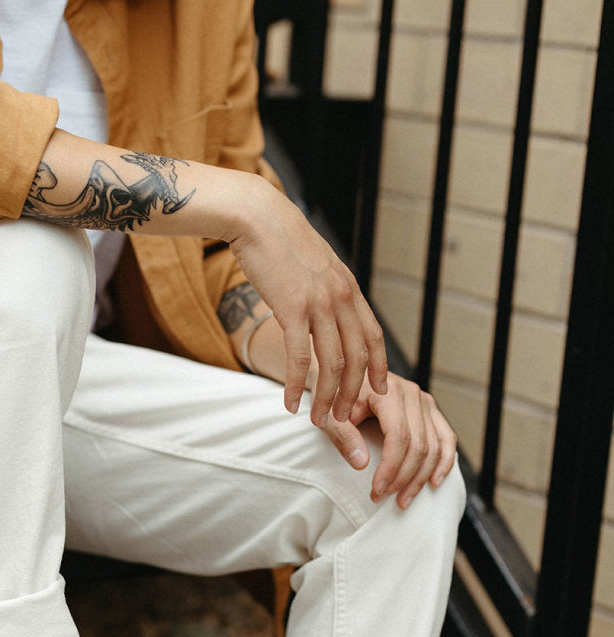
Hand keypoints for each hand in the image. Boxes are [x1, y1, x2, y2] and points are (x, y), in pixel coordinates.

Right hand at [228, 181, 386, 424]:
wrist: (256, 216)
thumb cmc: (279, 240)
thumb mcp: (315, 265)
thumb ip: (326, 289)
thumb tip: (326, 309)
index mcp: (348, 287)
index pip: (374, 337)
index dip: (379, 368)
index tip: (380, 390)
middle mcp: (341, 297)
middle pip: (357, 358)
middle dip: (353, 394)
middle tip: (345, 418)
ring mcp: (319, 303)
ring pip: (332, 365)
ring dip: (327, 398)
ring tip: (320, 420)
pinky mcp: (292, 308)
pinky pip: (299, 358)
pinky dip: (295, 386)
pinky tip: (289, 404)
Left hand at [320, 372, 456, 508]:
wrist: (340, 369)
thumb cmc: (332, 393)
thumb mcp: (329, 414)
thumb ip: (343, 436)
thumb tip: (362, 464)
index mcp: (389, 393)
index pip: (399, 438)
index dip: (390, 468)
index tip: (375, 490)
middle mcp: (413, 394)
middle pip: (419, 446)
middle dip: (402, 478)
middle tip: (382, 498)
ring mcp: (424, 401)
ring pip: (434, 446)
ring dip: (421, 477)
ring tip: (402, 500)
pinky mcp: (429, 409)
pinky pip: (446, 437)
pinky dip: (444, 461)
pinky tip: (434, 481)